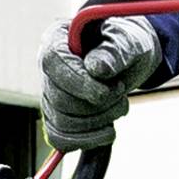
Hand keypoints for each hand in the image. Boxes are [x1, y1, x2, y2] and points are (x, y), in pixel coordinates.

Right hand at [38, 14, 161, 150]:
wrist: (130, 60)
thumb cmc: (127, 44)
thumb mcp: (129, 41)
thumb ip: (115, 51)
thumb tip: (96, 68)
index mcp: (58, 38)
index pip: (53, 62)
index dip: (77, 81)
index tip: (104, 93)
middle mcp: (48, 68)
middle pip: (58, 98)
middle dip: (95, 104)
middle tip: (120, 92)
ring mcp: (51, 94)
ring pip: (62, 122)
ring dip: (97, 122)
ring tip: (120, 106)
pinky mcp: (58, 117)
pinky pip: (61, 139)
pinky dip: (87, 140)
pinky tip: (108, 131)